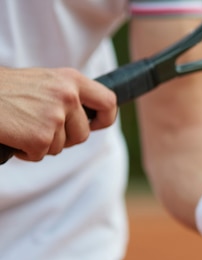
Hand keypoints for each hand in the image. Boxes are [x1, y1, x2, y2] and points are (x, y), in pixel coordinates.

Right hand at [0, 67, 116, 160]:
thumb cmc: (4, 90)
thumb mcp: (42, 82)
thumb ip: (66, 96)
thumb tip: (88, 119)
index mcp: (71, 79)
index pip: (108, 102)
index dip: (105, 118)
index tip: (95, 125)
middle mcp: (67, 96)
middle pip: (82, 134)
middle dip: (63, 138)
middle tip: (37, 125)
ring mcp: (55, 117)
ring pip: (61, 146)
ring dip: (41, 143)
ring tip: (20, 124)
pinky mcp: (40, 137)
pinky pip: (40, 154)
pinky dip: (25, 151)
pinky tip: (13, 134)